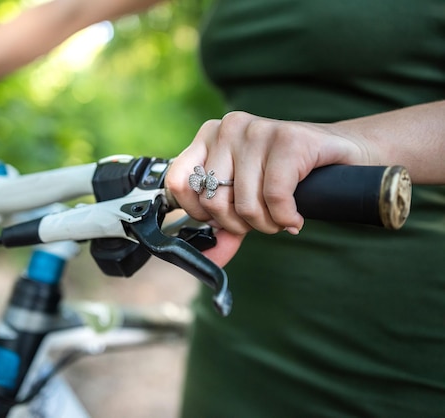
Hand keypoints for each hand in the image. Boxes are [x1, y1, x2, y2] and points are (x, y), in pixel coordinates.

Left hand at [166, 111, 366, 263]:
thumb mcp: (246, 199)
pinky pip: (274, 198)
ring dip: (267, 225)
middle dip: (239, 225)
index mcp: (208, 137)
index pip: (178, 182)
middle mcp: (228, 128)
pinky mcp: (288, 138)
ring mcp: (257, 130)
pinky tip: (295, 217)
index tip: (223, 220)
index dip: (199, 213)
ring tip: (280, 217)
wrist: (342, 154)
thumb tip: (208, 257)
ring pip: (244, 204)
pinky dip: (286, 218)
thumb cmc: (288, 176)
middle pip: (212, 201)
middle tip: (261, 221)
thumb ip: (223, 225)